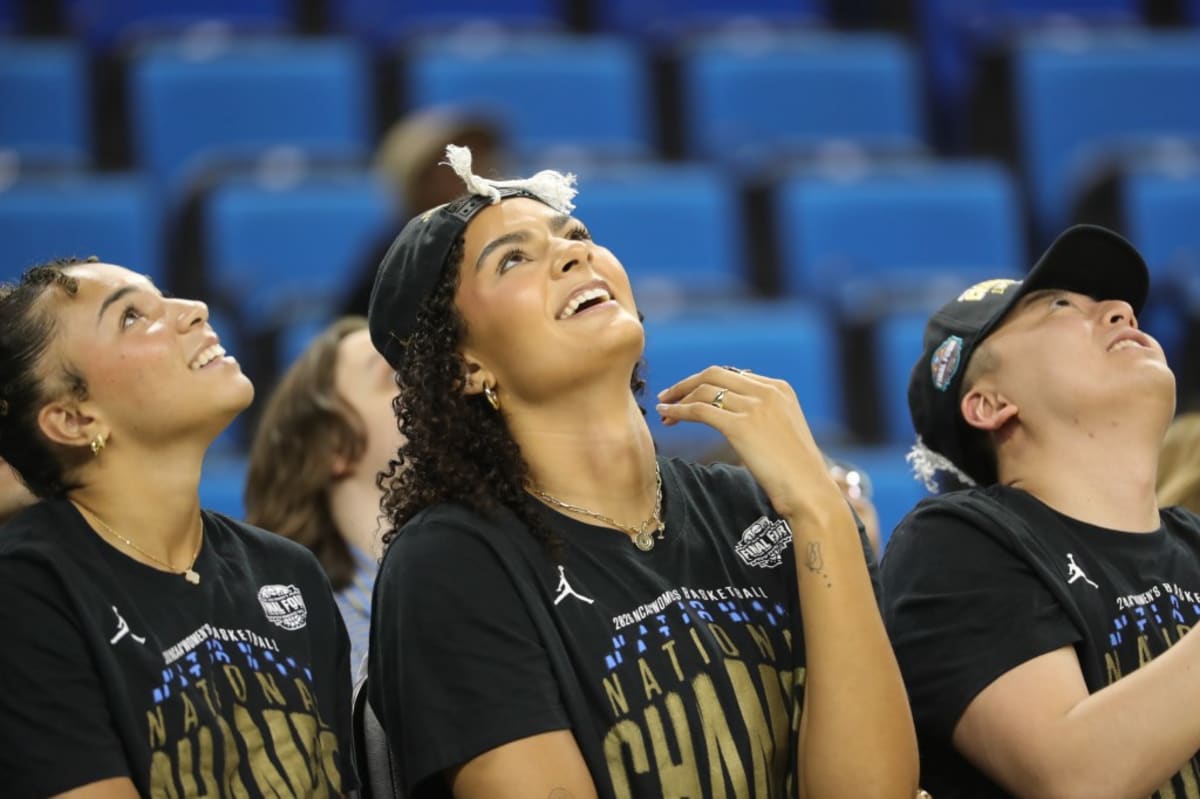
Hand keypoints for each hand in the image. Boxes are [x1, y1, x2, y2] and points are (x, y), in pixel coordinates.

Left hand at [656, 365, 842, 519]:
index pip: (733, 374)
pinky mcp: (741, 425)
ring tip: (663, 412)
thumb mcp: (782, 430)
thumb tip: (731, 414)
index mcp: (779, 388)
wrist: (809, 490)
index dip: (705, 382)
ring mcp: (755, 406)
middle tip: (668, 396)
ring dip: (679, 399)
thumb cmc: (795, 470)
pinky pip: (700, 410)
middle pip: (715, 374)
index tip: (688, 394)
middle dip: (687, 383)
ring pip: (704, 391)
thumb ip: (762, 414)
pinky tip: (667, 417)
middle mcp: (767, 391)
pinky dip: (679, 411)